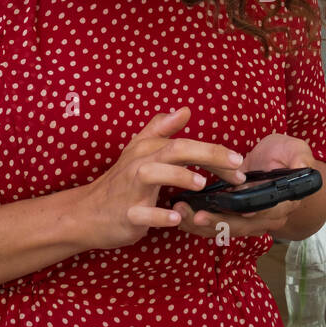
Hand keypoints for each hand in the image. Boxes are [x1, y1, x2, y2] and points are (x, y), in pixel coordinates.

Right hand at [81, 107, 246, 250]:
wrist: (86, 213)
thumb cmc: (119, 182)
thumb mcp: (137, 150)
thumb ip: (161, 129)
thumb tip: (185, 110)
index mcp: (148, 149)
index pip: (185, 142)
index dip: (213, 149)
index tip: (239, 160)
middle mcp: (140, 164)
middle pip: (176, 150)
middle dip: (208, 156)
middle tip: (236, 168)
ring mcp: (131, 189)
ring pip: (154, 175)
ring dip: (178, 177)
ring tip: (201, 184)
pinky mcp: (126, 213)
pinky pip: (143, 213)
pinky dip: (159, 214)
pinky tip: (175, 216)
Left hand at [172, 132, 314, 240]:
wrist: (280, 165)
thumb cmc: (288, 156)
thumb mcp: (296, 149)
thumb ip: (300, 158)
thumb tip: (303, 166)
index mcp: (284, 201)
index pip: (267, 210)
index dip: (250, 210)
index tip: (233, 206)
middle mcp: (267, 217)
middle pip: (242, 226)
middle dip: (217, 222)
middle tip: (195, 216)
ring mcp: (250, 221)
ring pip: (225, 230)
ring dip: (202, 225)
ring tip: (181, 215)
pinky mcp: (234, 218)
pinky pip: (216, 226)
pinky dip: (198, 223)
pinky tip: (180, 216)